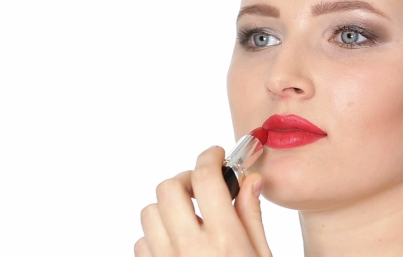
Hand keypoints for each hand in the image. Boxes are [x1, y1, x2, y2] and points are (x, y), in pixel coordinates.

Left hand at [134, 146, 271, 256]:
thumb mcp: (261, 256)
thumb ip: (252, 218)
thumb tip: (251, 180)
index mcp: (224, 241)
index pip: (206, 179)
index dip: (210, 157)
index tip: (215, 155)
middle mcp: (190, 248)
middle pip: (169, 188)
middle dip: (186, 180)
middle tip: (201, 189)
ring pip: (150, 212)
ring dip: (168, 209)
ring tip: (189, 222)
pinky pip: (141, 242)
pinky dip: (156, 237)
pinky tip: (177, 245)